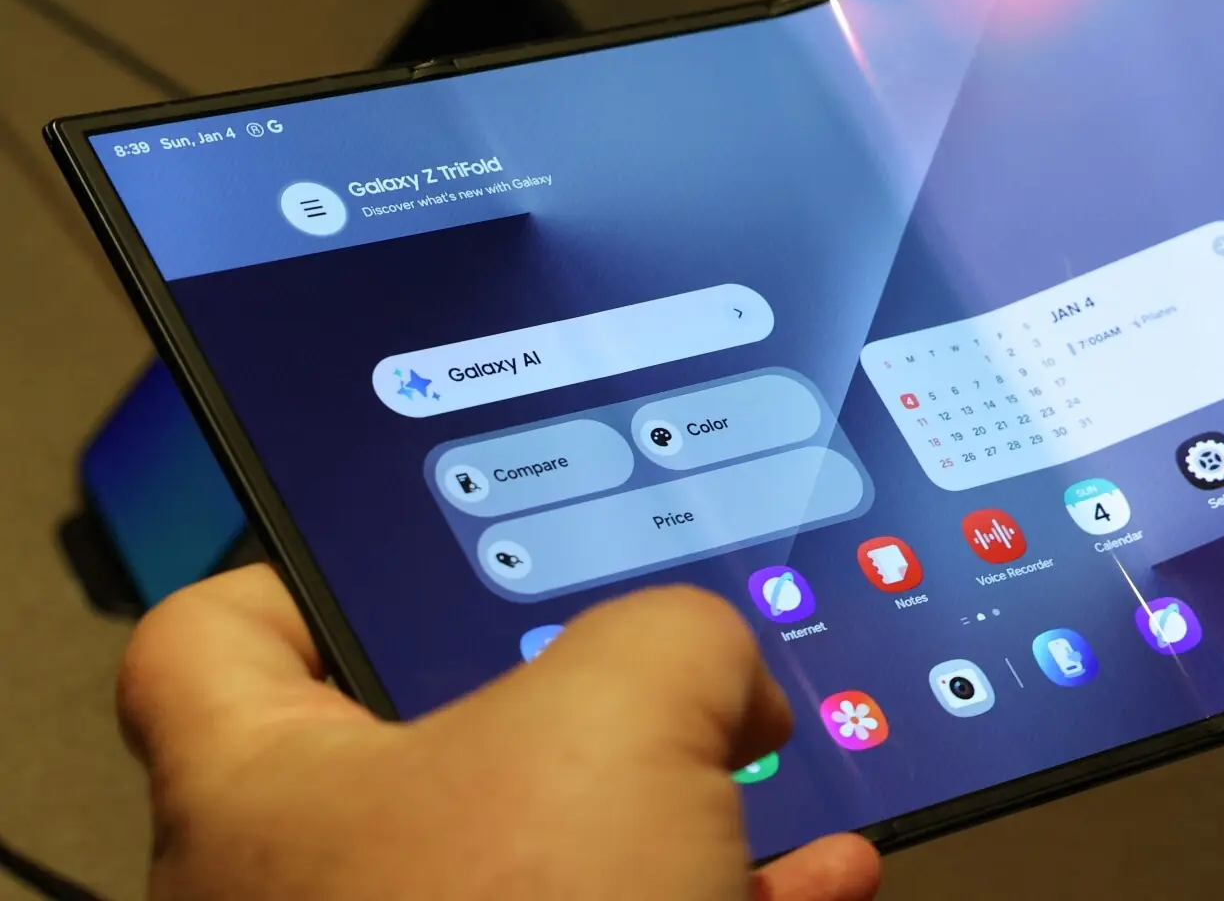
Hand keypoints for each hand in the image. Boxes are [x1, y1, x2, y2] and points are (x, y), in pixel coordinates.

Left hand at [118, 568, 880, 900]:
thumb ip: (676, 636)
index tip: (390, 553)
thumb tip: (727, 675)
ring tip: (759, 759)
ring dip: (673, 810)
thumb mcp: (621, 708)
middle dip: (572, 700)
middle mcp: (320, 893)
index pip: (216, 638)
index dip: (301, 571)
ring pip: (557, 859)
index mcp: (266, 790)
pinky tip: (811, 877)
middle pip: (433, 743)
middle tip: (639, 660)